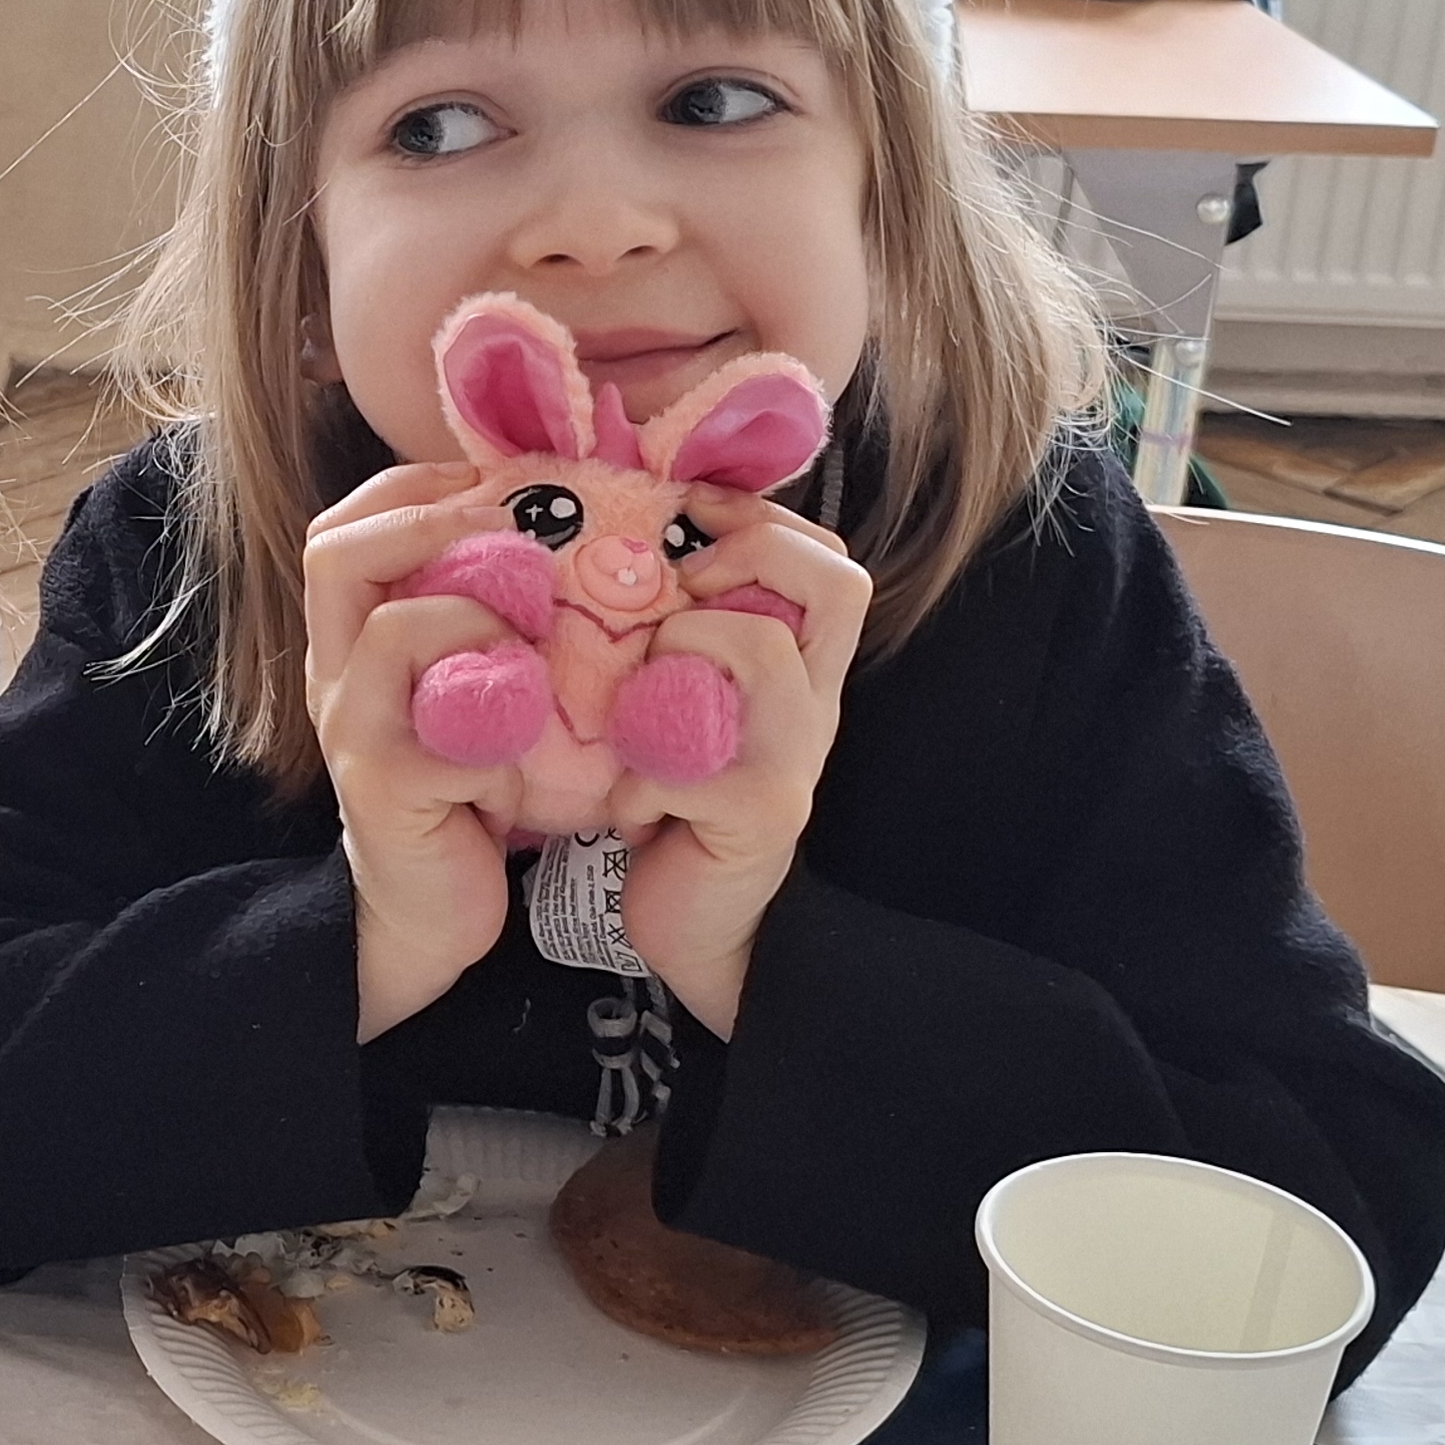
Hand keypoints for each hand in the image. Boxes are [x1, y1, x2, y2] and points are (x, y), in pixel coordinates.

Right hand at [304, 460, 525, 1038]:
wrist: (435, 908)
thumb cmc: (472, 787)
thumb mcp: (474, 687)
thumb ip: (493, 619)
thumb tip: (576, 535)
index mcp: (354, 639)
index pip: (345, 526)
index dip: (416, 486)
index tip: (494, 481)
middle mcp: (337, 674)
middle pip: (333, 553)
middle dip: (429, 518)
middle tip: (508, 524)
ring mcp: (353, 731)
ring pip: (390, 630)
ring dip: (479, 614)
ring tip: (535, 637)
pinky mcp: (385, 790)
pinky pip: (436, 730)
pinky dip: (498, 718)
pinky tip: (534, 742)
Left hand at [602, 504, 870, 1037]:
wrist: (699, 931)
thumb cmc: (675, 808)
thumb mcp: (684, 712)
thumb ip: (678, 645)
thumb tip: (610, 556)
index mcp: (799, 673)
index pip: (831, 564)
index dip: (764, 521)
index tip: (690, 513)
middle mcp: (815, 705)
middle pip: (834, 583)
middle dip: (744, 558)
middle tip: (677, 593)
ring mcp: (797, 756)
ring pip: (758, 647)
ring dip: (676, 653)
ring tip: (636, 712)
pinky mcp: (762, 811)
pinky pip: (695, 754)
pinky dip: (642, 774)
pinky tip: (628, 809)